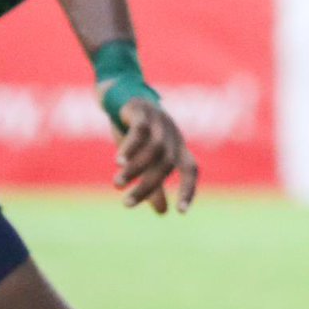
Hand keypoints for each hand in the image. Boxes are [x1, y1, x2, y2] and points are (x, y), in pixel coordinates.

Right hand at [115, 97, 197, 213]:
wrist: (122, 96)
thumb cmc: (139, 133)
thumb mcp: (146, 160)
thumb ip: (155, 184)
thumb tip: (163, 212)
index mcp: (178, 148)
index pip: (191, 170)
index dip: (189, 189)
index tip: (181, 212)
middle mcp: (172, 135)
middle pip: (167, 164)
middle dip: (148, 186)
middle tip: (127, 204)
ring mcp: (159, 121)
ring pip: (154, 149)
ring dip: (135, 169)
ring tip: (118, 184)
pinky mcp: (142, 111)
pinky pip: (140, 131)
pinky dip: (130, 147)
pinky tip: (118, 161)